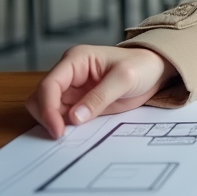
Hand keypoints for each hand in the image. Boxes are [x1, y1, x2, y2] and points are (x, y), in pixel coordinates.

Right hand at [25, 45, 176, 139]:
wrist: (155, 71)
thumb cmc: (141, 66)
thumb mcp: (124, 79)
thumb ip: (99, 97)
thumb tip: (74, 118)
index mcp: (75, 60)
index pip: (49, 84)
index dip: (48, 108)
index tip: (57, 129)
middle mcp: (68, 73)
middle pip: (41, 97)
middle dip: (47, 116)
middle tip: (62, 135)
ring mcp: (72, 89)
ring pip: (48, 109)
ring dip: (53, 122)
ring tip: (70, 134)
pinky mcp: (79, 102)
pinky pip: (63, 117)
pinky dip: (64, 126)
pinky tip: (75, 132)